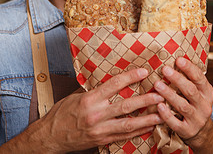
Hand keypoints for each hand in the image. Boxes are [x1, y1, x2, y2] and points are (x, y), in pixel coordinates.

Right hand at [0, 68, 163, 152]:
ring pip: (129, 124)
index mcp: (89, 100)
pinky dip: (138, 131)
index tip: (144, 71)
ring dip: (147, 118)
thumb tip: (110, 79)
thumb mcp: (75, 96)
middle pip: (126, 106)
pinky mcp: (102, 141)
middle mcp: (96, 115)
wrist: (50, 137)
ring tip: (162, 113)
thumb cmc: (61, 114)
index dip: (130, 77)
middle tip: (160, 94)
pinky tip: (149, 126)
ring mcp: (100, 130)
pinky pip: (124, 136)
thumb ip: (94, 90)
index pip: (114, 85)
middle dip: (146, 100)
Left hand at [153, 57, 212, 149]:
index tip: (178, 59)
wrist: (202, 132)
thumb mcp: (198, 92)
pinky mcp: (188, 131)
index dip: (189, 68)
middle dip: (177, 79)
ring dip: (169, 94)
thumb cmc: (194, 105)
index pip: (200, 78)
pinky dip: (167, 115)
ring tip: (157, 85)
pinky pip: (176, 123)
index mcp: (208, 93)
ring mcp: (197, 119)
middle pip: (191, 90)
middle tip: (164, 69)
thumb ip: (190, 80)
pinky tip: (159, 106)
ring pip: (183, 106)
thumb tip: (174, 59)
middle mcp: (205, 106)